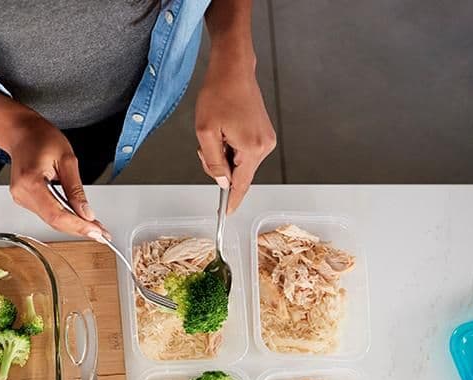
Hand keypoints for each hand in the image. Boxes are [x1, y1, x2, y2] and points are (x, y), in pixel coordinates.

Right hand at [6, 115, 110, 239]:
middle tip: (102, 234)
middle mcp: (22, 193)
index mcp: (31, 181)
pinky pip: (47, 214)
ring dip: (73, 225)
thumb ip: (76, 189)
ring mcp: (21, 198)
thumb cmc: (41, 138)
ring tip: (95, 227)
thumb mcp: (67, 159)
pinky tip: (78, 219)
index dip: (78, 226)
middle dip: (80, 229)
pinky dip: (64, 218)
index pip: (56, 214)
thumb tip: (86, 213)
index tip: (96, 232)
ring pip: (51, 221)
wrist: (22, 133)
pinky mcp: (24, 199)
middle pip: (53, 221)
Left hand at [194, 59, 276, 212]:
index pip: (241, 184)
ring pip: (240, 163)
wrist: (233, 70)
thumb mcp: (206, 132)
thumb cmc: (218, 94)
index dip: (232, 201)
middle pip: (239, 174)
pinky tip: (225, 130)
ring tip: (217, 131)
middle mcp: (264, 146)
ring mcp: (266, 139)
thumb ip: (213, 162)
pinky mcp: (264, 133)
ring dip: (223, 155)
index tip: (226, 214)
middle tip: (207, 145)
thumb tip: (222, 183)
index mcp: (251, 148)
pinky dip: (231, 148)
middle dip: (219, 167)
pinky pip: (244, 152)